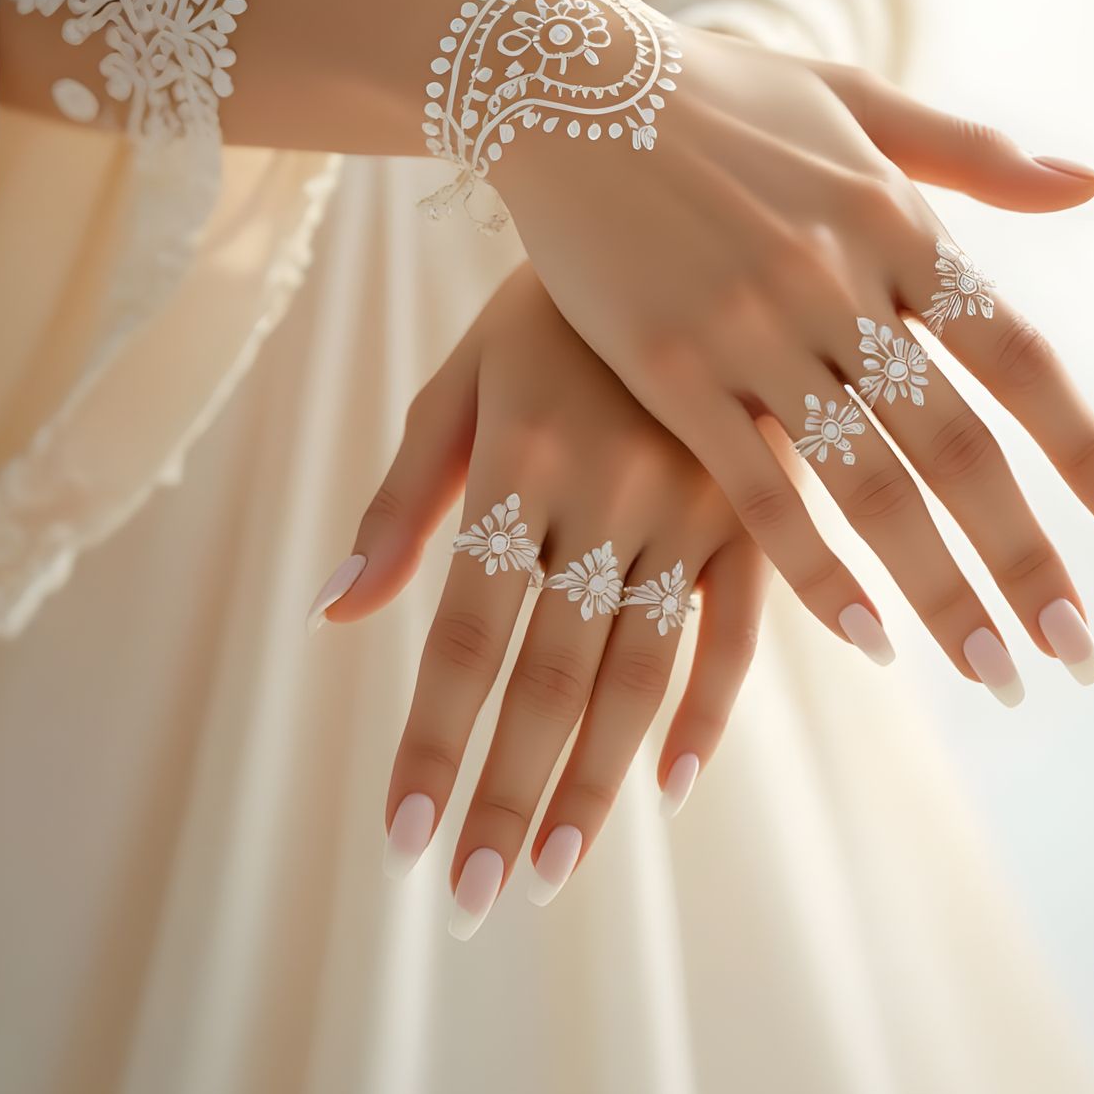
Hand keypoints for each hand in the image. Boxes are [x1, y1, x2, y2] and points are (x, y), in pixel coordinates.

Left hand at [312, 265, 768, 934]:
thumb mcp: (464, 378)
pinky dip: (712, 704)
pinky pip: (743, 622)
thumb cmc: (547, 303)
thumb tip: (334, 614)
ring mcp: (694, 503)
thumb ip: (405, 497)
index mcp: (520, 461)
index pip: (464, 635)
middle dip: (508, 793)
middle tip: (476, 898)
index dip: (434, 743)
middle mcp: (608, 494)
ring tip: (554, 869)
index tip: (405, 843)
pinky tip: (674, 783)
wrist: (673, 195)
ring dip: (594, 778)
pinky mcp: (758, 504)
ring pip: (640, 668)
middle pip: (550, 674)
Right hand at [493, 26, 1093, 688]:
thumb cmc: (721, 90)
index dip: (1086, 449)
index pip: (1018, 357)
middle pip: (958, 446)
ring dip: (943, 591)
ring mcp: (751, 331)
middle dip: (1027, 558)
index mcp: (894, 221)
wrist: (566, 78)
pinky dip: (819, 570)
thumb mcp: (857, 98)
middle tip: (1078, 655)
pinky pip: (760, 490)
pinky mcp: (669, 371)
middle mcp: (837, 282)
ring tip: (997, 675)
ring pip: (870, 486)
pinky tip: (869, 639)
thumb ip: (975, 153)